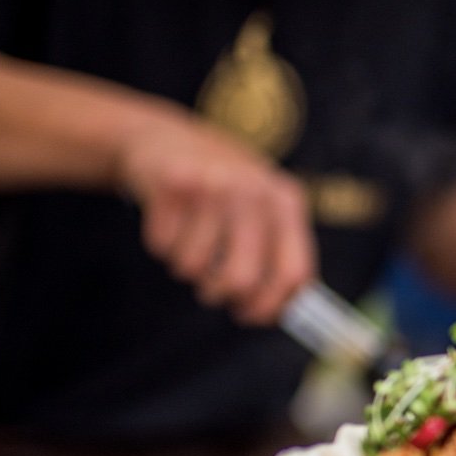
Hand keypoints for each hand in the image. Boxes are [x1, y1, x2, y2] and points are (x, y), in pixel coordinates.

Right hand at [114, 113, 314, 324]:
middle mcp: (254, 191)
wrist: (167, 139)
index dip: (271, 307)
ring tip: (190, 236)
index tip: (250, 315)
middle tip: (211, 286)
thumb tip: (286, 314)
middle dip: (220, 294)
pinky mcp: (172, 184)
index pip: (293, 274)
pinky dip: (162, 245)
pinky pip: (163, 248)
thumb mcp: (262, 211)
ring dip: (186, 266)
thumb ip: (279, 258)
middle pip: (240, 280)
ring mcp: (213, 185)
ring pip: (193, 268)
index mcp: (286, 202)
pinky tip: (170, 217)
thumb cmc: (223, 191)